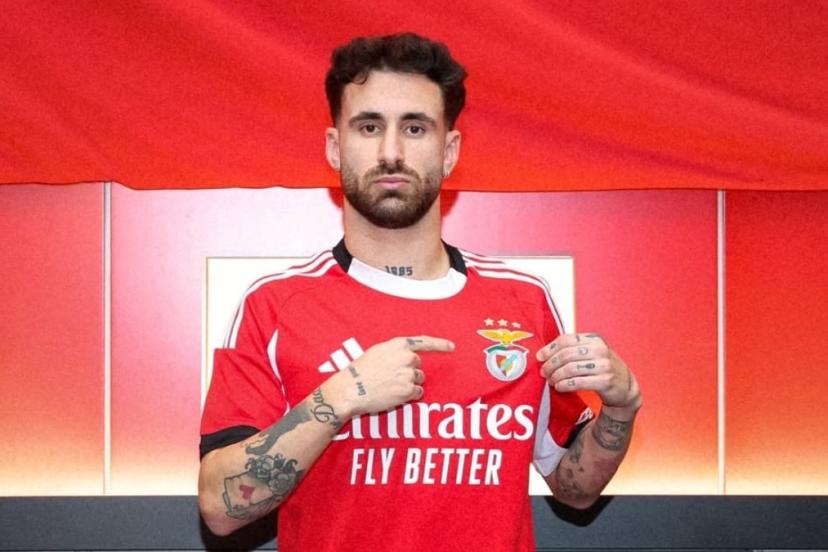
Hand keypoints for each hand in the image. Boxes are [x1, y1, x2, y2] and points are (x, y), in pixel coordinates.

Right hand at [326, 336, 454, 417]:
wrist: (352, 389)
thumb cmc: (360, 371)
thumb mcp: (377, 352)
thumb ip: (396, 351)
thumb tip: (410, 356)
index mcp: (398, 345)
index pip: (424, 342)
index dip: (440, 344)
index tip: (452, 347)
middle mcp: (407, 358)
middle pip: (418, 365)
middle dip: (409, 371)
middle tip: (390, 377)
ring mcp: (409, 374)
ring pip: (419, 380)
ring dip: (409, 384)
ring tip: (389, 386)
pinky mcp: (409, 391)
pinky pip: (417, 393)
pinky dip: (409, 395)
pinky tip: (394, 394)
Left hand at [536, 333, 640, 410]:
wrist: (626, 387)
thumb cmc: (603, 368)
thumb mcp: (593, 352)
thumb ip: (573, 349)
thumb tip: (543, 354)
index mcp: (595, 339)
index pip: (566, 339)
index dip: (550, 348)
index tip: (540, 357)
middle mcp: (600, 350)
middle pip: (566, 354)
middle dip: (551, 364)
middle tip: (544, 372)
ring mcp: (604, 365)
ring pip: (570, 369)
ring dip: (556, 376)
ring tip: (551, 381)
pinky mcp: (605, 381)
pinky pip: (578, 382)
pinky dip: (564, 385)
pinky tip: (560, 387)